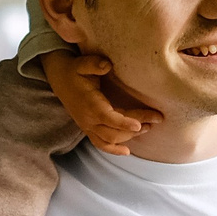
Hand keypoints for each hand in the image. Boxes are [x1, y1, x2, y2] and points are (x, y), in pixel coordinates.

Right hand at [40, 50, 161, 152]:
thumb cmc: (74, 71)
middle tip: (157, 118)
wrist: (59, 79)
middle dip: (137, 127)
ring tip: (150, 127)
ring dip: (130, 136)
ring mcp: (88, 127)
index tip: (139, 124)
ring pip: (110, 139)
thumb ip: (93, 64)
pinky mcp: (88, 129)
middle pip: (114, 131)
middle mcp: (88, 120)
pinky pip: (101, 144)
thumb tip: (107, 65)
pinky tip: (127, 152)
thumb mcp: (81, 64)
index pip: (108, 118)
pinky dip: (113, 150)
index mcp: (89, 104)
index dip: (124, 122)